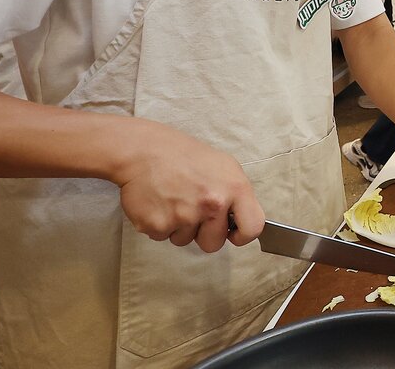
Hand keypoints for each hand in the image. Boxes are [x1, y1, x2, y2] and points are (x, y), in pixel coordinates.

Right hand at [112, 122, 263, 252]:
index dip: (243, 236)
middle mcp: (213, 205)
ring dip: (179, 227)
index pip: (253, 227)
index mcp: (234, 188)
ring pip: (185, 241)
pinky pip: (162, 237)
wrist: (142, 150)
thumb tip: (239, 218)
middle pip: (214, 244)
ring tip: (173, 200)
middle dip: (203, 233)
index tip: (233, 234)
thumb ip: (235, 194)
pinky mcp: (158, 225)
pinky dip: (158, 224)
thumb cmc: (182, 155)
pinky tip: (158, 203)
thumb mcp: (223, 166)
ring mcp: (184, 217)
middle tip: (192, 210)